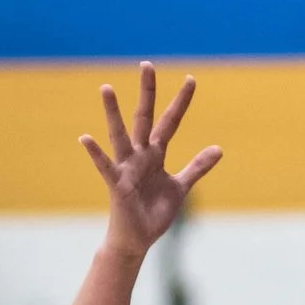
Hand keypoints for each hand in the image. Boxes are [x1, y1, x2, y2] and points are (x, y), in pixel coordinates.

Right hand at [81, 64, 221, 256]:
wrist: (137, 240)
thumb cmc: (154, 213)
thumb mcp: (180, 187)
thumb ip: (197, 167)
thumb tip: (218, 148)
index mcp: (156, 154)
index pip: (170, 122)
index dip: (181, 102)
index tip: (191, 79)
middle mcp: (140, 155)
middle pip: (145, 117)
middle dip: (148, 92)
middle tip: (147, 64)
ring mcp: (127, 167)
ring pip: (120, 134)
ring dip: (113, 112)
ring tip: (107, 88)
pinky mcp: (117, 184)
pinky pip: (105, 166)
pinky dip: (96, 153)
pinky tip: (86, 138)